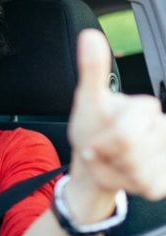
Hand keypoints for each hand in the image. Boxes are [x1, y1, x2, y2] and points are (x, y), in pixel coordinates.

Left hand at [68, 29, 165, 199]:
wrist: (94, 162)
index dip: (102, 146)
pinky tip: (121, 175)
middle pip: (134, 156)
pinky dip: (126, 186)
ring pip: (142, 174)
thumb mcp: (87, 102)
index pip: (124, 136)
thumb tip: (89, 37)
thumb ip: (91, 71)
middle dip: (108, 160)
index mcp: (145, 107)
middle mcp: (163, 128)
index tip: (91, 144)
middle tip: (99, 153)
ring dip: (114, 174)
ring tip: (109, 163)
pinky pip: (149, 188)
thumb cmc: (92, 130)